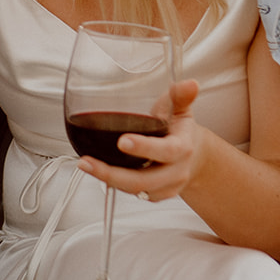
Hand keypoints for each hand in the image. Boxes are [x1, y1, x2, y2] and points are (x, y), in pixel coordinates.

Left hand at [75, 79, 201, 199]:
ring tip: (85, 164)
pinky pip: (132, 193)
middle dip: (113, 174)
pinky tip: (96, 171)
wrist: (194, 157)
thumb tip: (190, 84)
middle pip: (144, 180)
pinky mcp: (154, 196)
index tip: (122, 141)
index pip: (166, 151)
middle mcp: (175, 172)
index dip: (144, 148)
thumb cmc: (180, 130)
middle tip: (87, 161)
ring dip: (107, 179)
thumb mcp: (180, 109)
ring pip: (135, 190)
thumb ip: (180, 96)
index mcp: (183, 148)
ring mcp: (165, 187)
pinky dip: (113, 184)